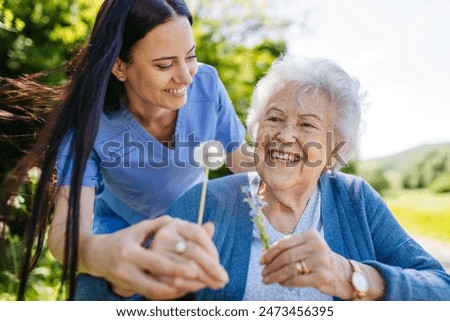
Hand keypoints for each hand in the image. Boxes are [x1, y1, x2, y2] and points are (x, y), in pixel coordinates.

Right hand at [81, 216, 226, 299]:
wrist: (98, 256)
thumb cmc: (123, 238)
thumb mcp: (138, 228)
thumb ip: (158, 224)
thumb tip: (178, 221)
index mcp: (129, 251)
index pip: (154, 261)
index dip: (174, 265)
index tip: (194, 265)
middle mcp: (126, 269)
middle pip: (155, 282)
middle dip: (179, 283)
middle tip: (199, 279)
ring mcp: (127, 282)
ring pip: (154, 293)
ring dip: (176, 292)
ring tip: (196, 286)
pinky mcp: (129, 290)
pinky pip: (151, 296)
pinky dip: (168, 294)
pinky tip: (183, 288)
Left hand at [260, 230, 353, 298]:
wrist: (343, 274)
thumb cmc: (319, 259)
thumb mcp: (307, 247)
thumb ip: (289, 247)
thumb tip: (264, 253)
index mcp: (311, 235)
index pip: (284, 243)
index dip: (269, 252)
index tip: (261, 260)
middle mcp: (316, 246)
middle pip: (285, 257)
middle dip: (270, 266)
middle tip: (263, 272)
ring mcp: (320, 262)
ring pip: (289, 269)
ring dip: (275, 275)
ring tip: (267, 280)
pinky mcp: (321, 276)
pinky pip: (296, 280)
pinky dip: (285, 282)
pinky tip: (281, 283)